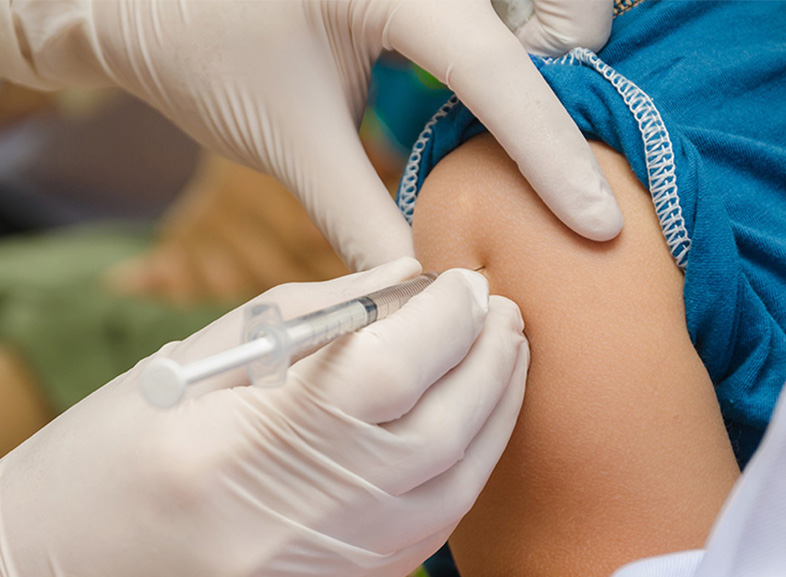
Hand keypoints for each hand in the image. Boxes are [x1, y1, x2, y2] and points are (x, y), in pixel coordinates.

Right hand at [0, 259, 528, 576]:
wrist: (72, 571)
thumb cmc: (117, 450)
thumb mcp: (207, 357)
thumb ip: (322, 315)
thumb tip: (408, 283)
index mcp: (247, 444)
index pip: (390, 370)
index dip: (446, 317)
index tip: (467, 281)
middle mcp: (303, 519)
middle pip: (442, 428)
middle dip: (489, 357)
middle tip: (501, 309)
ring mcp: (332, 568)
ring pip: (457, 481)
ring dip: (495, 408)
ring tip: (504, 351)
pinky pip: (439, 522)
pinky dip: (470, 458)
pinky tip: (474, 416)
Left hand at [2, 0, 621, 269]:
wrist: (142, 0)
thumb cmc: (202, 55)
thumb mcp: (290, 142)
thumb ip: (364, 218)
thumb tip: (426, 290)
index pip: (491, 67)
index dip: (550, 154)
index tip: (595, 225)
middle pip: (551, 8)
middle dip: (569, 67)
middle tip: (551, 149)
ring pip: (537, 5)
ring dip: (550, 59)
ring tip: (527, 129)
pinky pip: (497, 14)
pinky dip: (516, 57)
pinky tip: (498, 104)